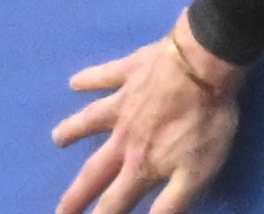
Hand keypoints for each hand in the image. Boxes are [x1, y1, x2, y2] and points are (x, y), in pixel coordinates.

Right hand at [51, 14, 241, 213]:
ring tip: (56, 138)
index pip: (114, 202)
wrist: (207, 64)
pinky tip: (75, 82)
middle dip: (75, 194)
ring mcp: (124, 102)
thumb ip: (171, 204)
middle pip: (94, 171)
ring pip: (91, 120)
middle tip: (57, 209)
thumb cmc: (205, 120)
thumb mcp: (197, 172)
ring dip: (73, 130)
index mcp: (141, 164)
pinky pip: (105, 76)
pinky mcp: (131, 71)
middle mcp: (124, 138)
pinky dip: (88, 78)